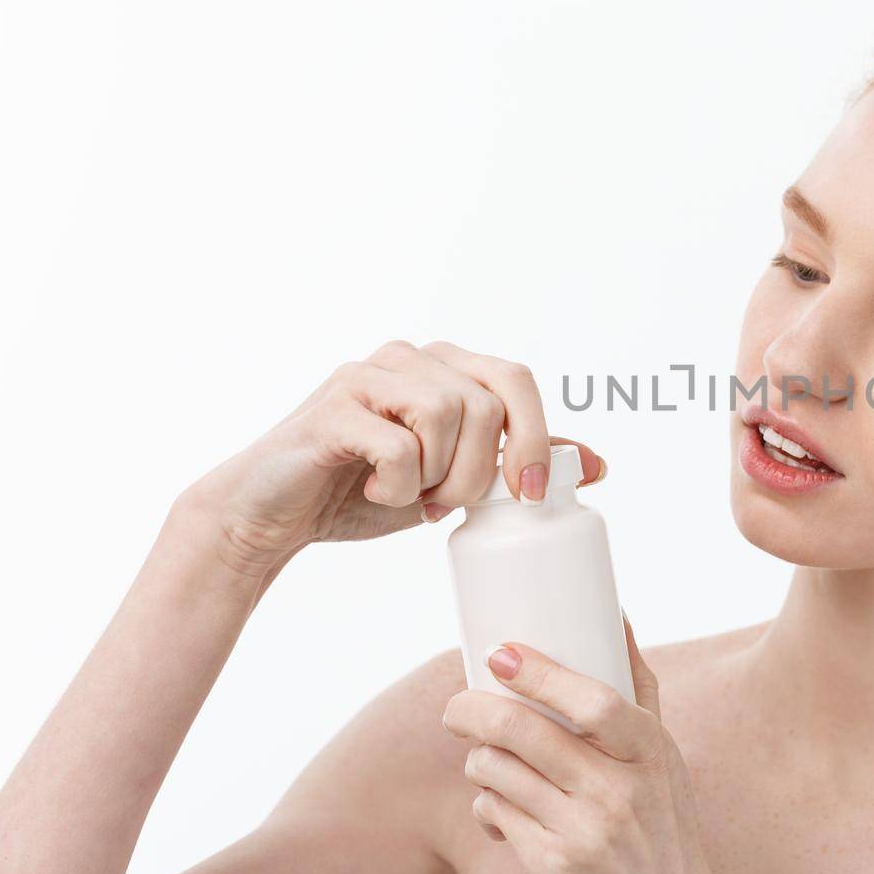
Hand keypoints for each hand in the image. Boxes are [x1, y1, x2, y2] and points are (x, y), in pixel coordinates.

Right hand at [174, 339, 605, 580]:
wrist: (274, 516)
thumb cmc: (365, 493)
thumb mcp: (456, 480)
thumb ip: (515, 463)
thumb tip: (599, 465)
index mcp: (446, 367)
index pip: (517, 381)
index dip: (538, 438)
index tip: (529, 497)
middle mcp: (411, 356)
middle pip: (488, 401)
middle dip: (483, 467)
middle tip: (454, 504)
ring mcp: (369, 372)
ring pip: (448, 416)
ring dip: (438, 477)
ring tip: (410, 497)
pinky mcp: (334, 403)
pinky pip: (399, 444)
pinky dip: (397, 484)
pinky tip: (375, 491)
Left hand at [442, 613, 724, 873]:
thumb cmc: (662, 828)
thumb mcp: (665, 761)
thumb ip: (638, 692)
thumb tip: (617, 614)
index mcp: (651, 753)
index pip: (596, 702)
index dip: (542, 673)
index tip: (501, 654)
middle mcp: (620, 792)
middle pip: (524, 732)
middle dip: (472, 710)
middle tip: (456, 708)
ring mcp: (583, 833)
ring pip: (496, 771)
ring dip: (478, 760)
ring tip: (486, 760)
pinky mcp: (551, 868)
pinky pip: (493, 814)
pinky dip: (485, 804)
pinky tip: (499, 806)